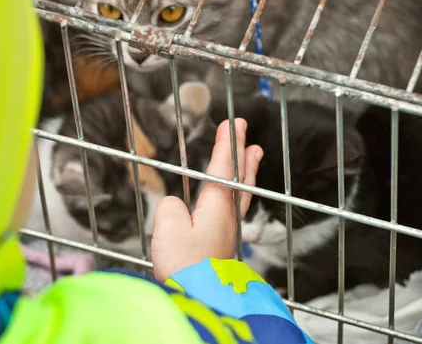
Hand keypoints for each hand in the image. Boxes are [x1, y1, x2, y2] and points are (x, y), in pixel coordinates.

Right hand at [151, 118, 262, 281]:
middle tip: (249, 138)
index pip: (224, 168)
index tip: (233, 123)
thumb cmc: (185, 265)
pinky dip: (237, 193)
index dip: (227, 145)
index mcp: (217, 207)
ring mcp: (227, 232)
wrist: (200, 299)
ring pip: (241, 193)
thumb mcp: (168, 228)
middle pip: (240, 180)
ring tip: (253, 157)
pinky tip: (231, 199)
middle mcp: (227, 217)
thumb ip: (171, 209)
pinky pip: (234, 209)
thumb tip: (177, 208)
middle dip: (243, 156)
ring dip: (246, 172)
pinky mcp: (221, 246)